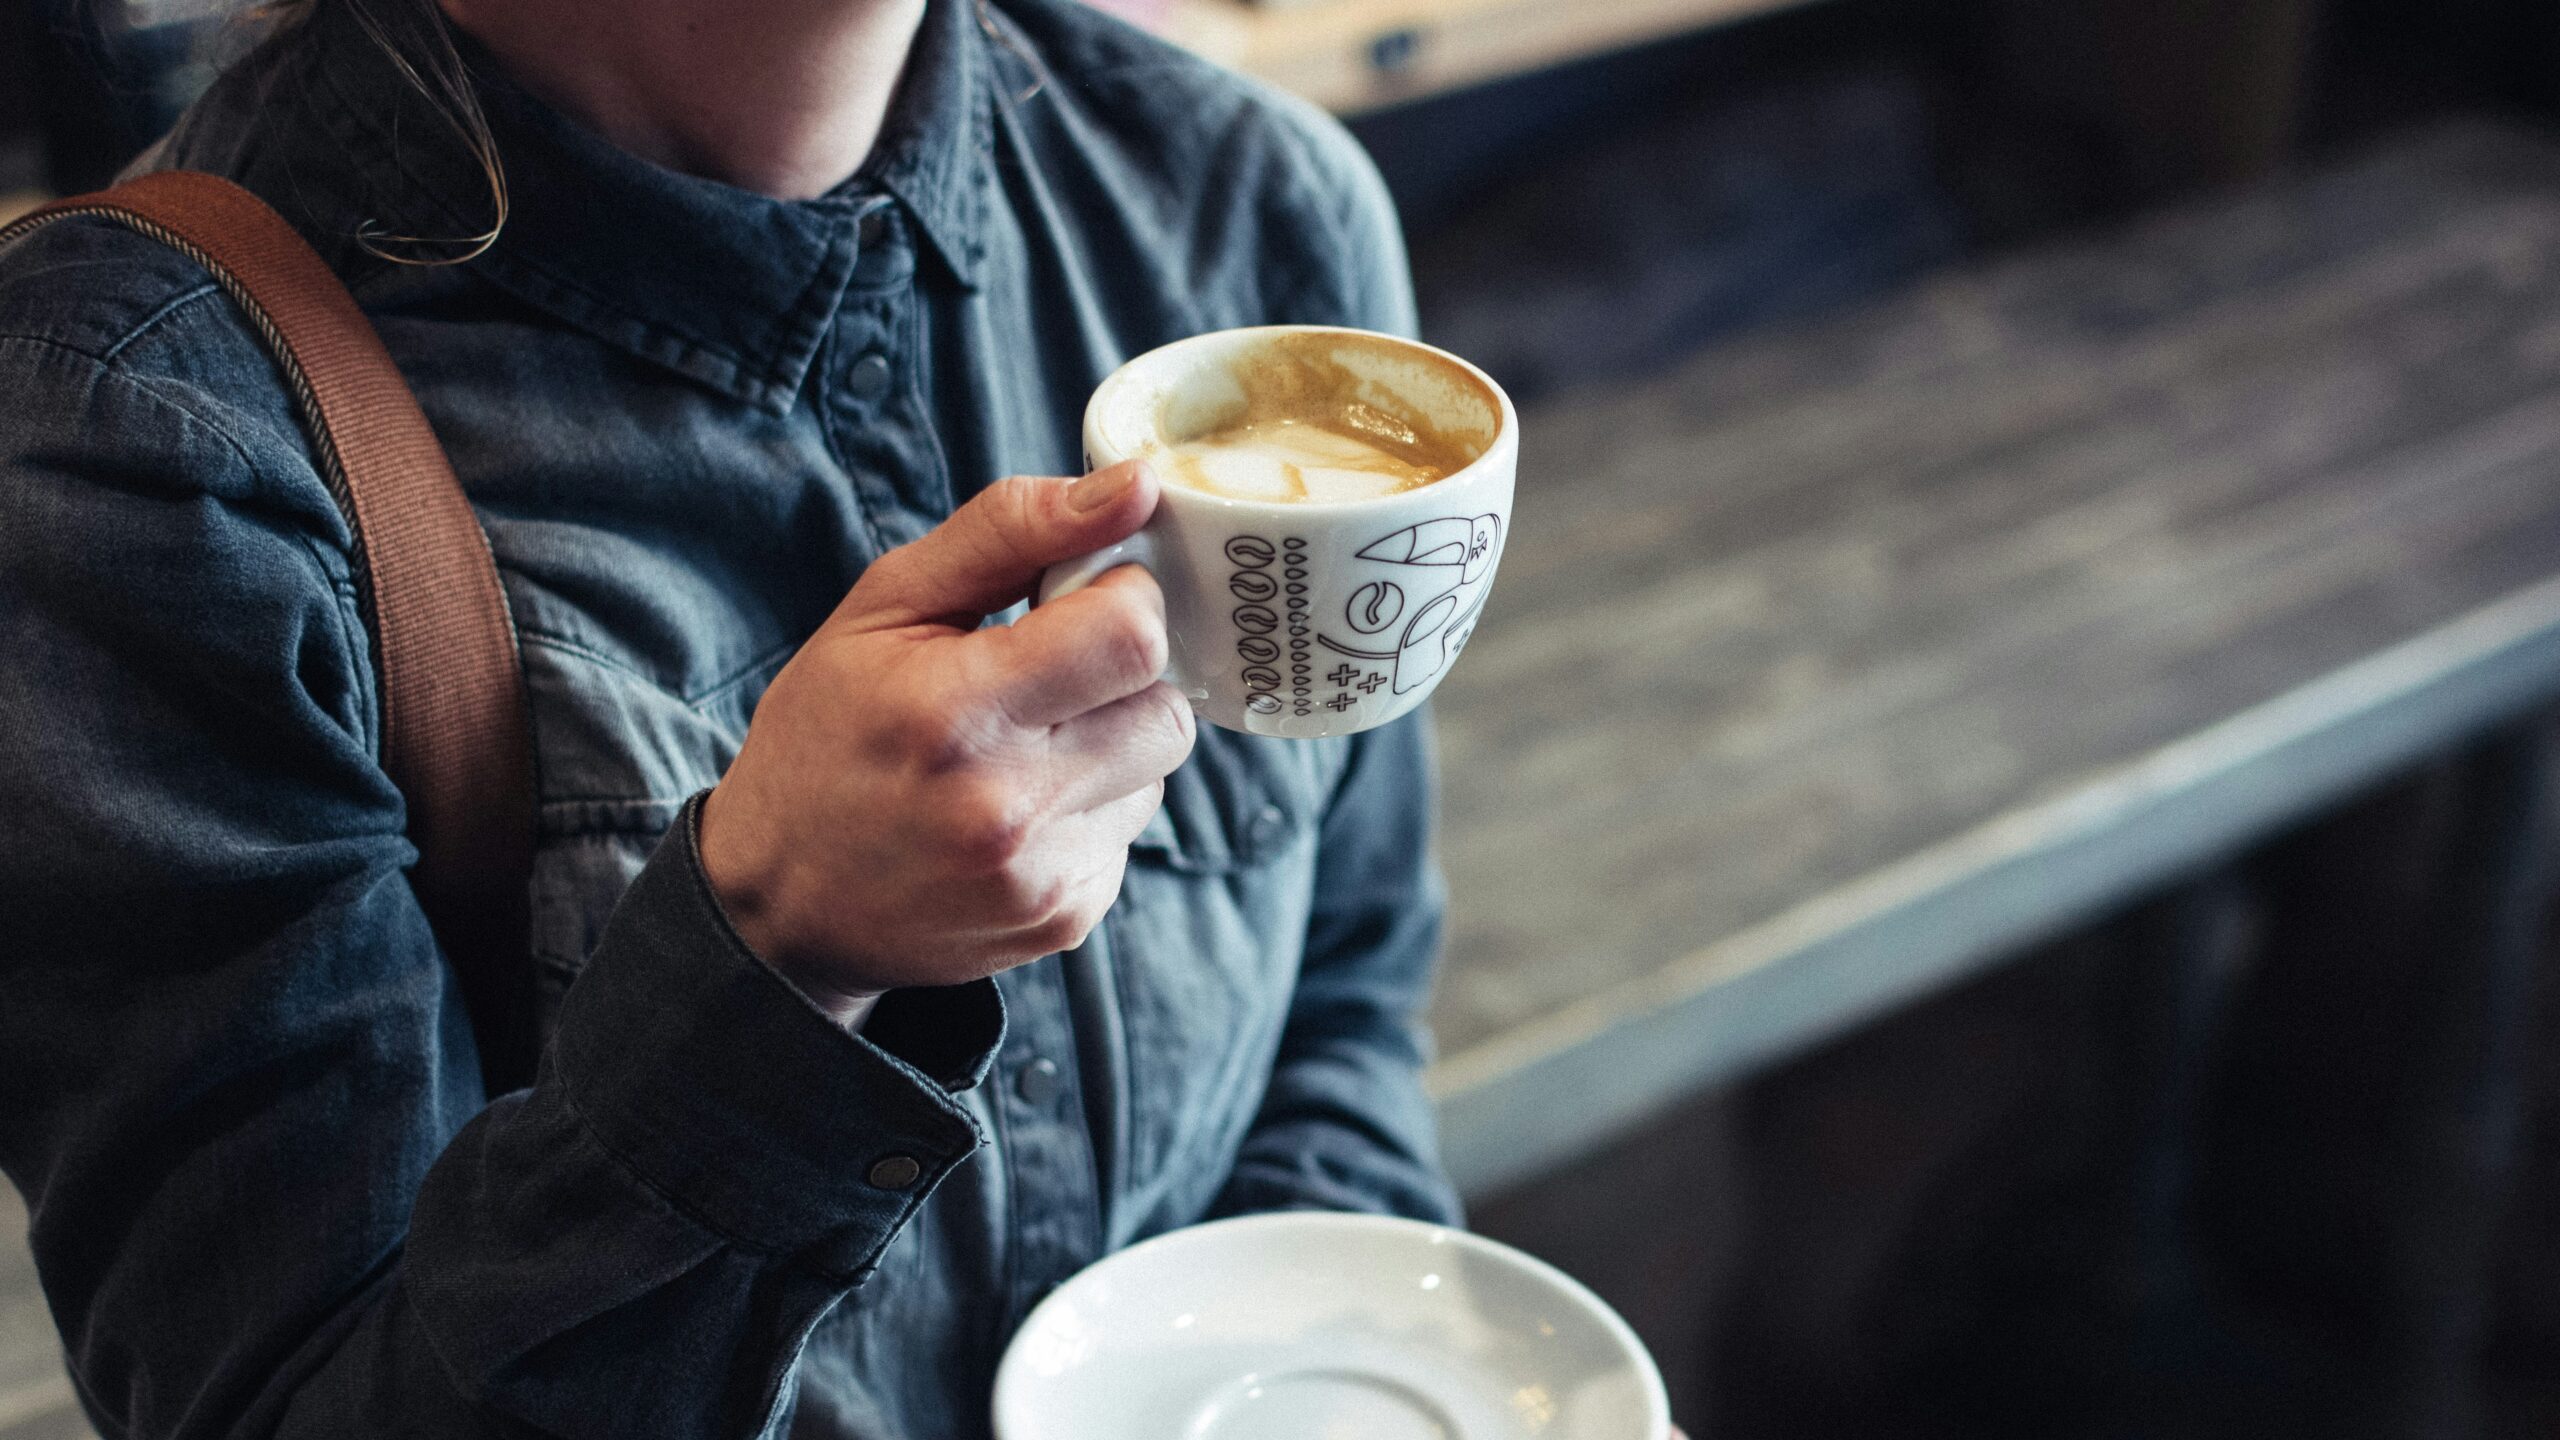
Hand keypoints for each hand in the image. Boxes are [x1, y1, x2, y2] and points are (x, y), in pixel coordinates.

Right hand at [698, 460, 1191, 1024]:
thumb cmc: (828, 737)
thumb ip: (1010, 532)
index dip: (1122, 599)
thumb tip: (1135, 485)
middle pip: (1166, 708)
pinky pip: (1129, 830)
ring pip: (1156, 769)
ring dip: (1110, 743)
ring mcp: (1042, 877)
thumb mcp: (884, 609)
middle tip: (1042, 678)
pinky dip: (1087, 807)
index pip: (1133, 634)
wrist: (782, 905)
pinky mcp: (1067, 920)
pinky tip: (1013, 810)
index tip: (1075, 601)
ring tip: (1016, 750)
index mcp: (955, 712)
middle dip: (1121, 676)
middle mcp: (1008, 807)